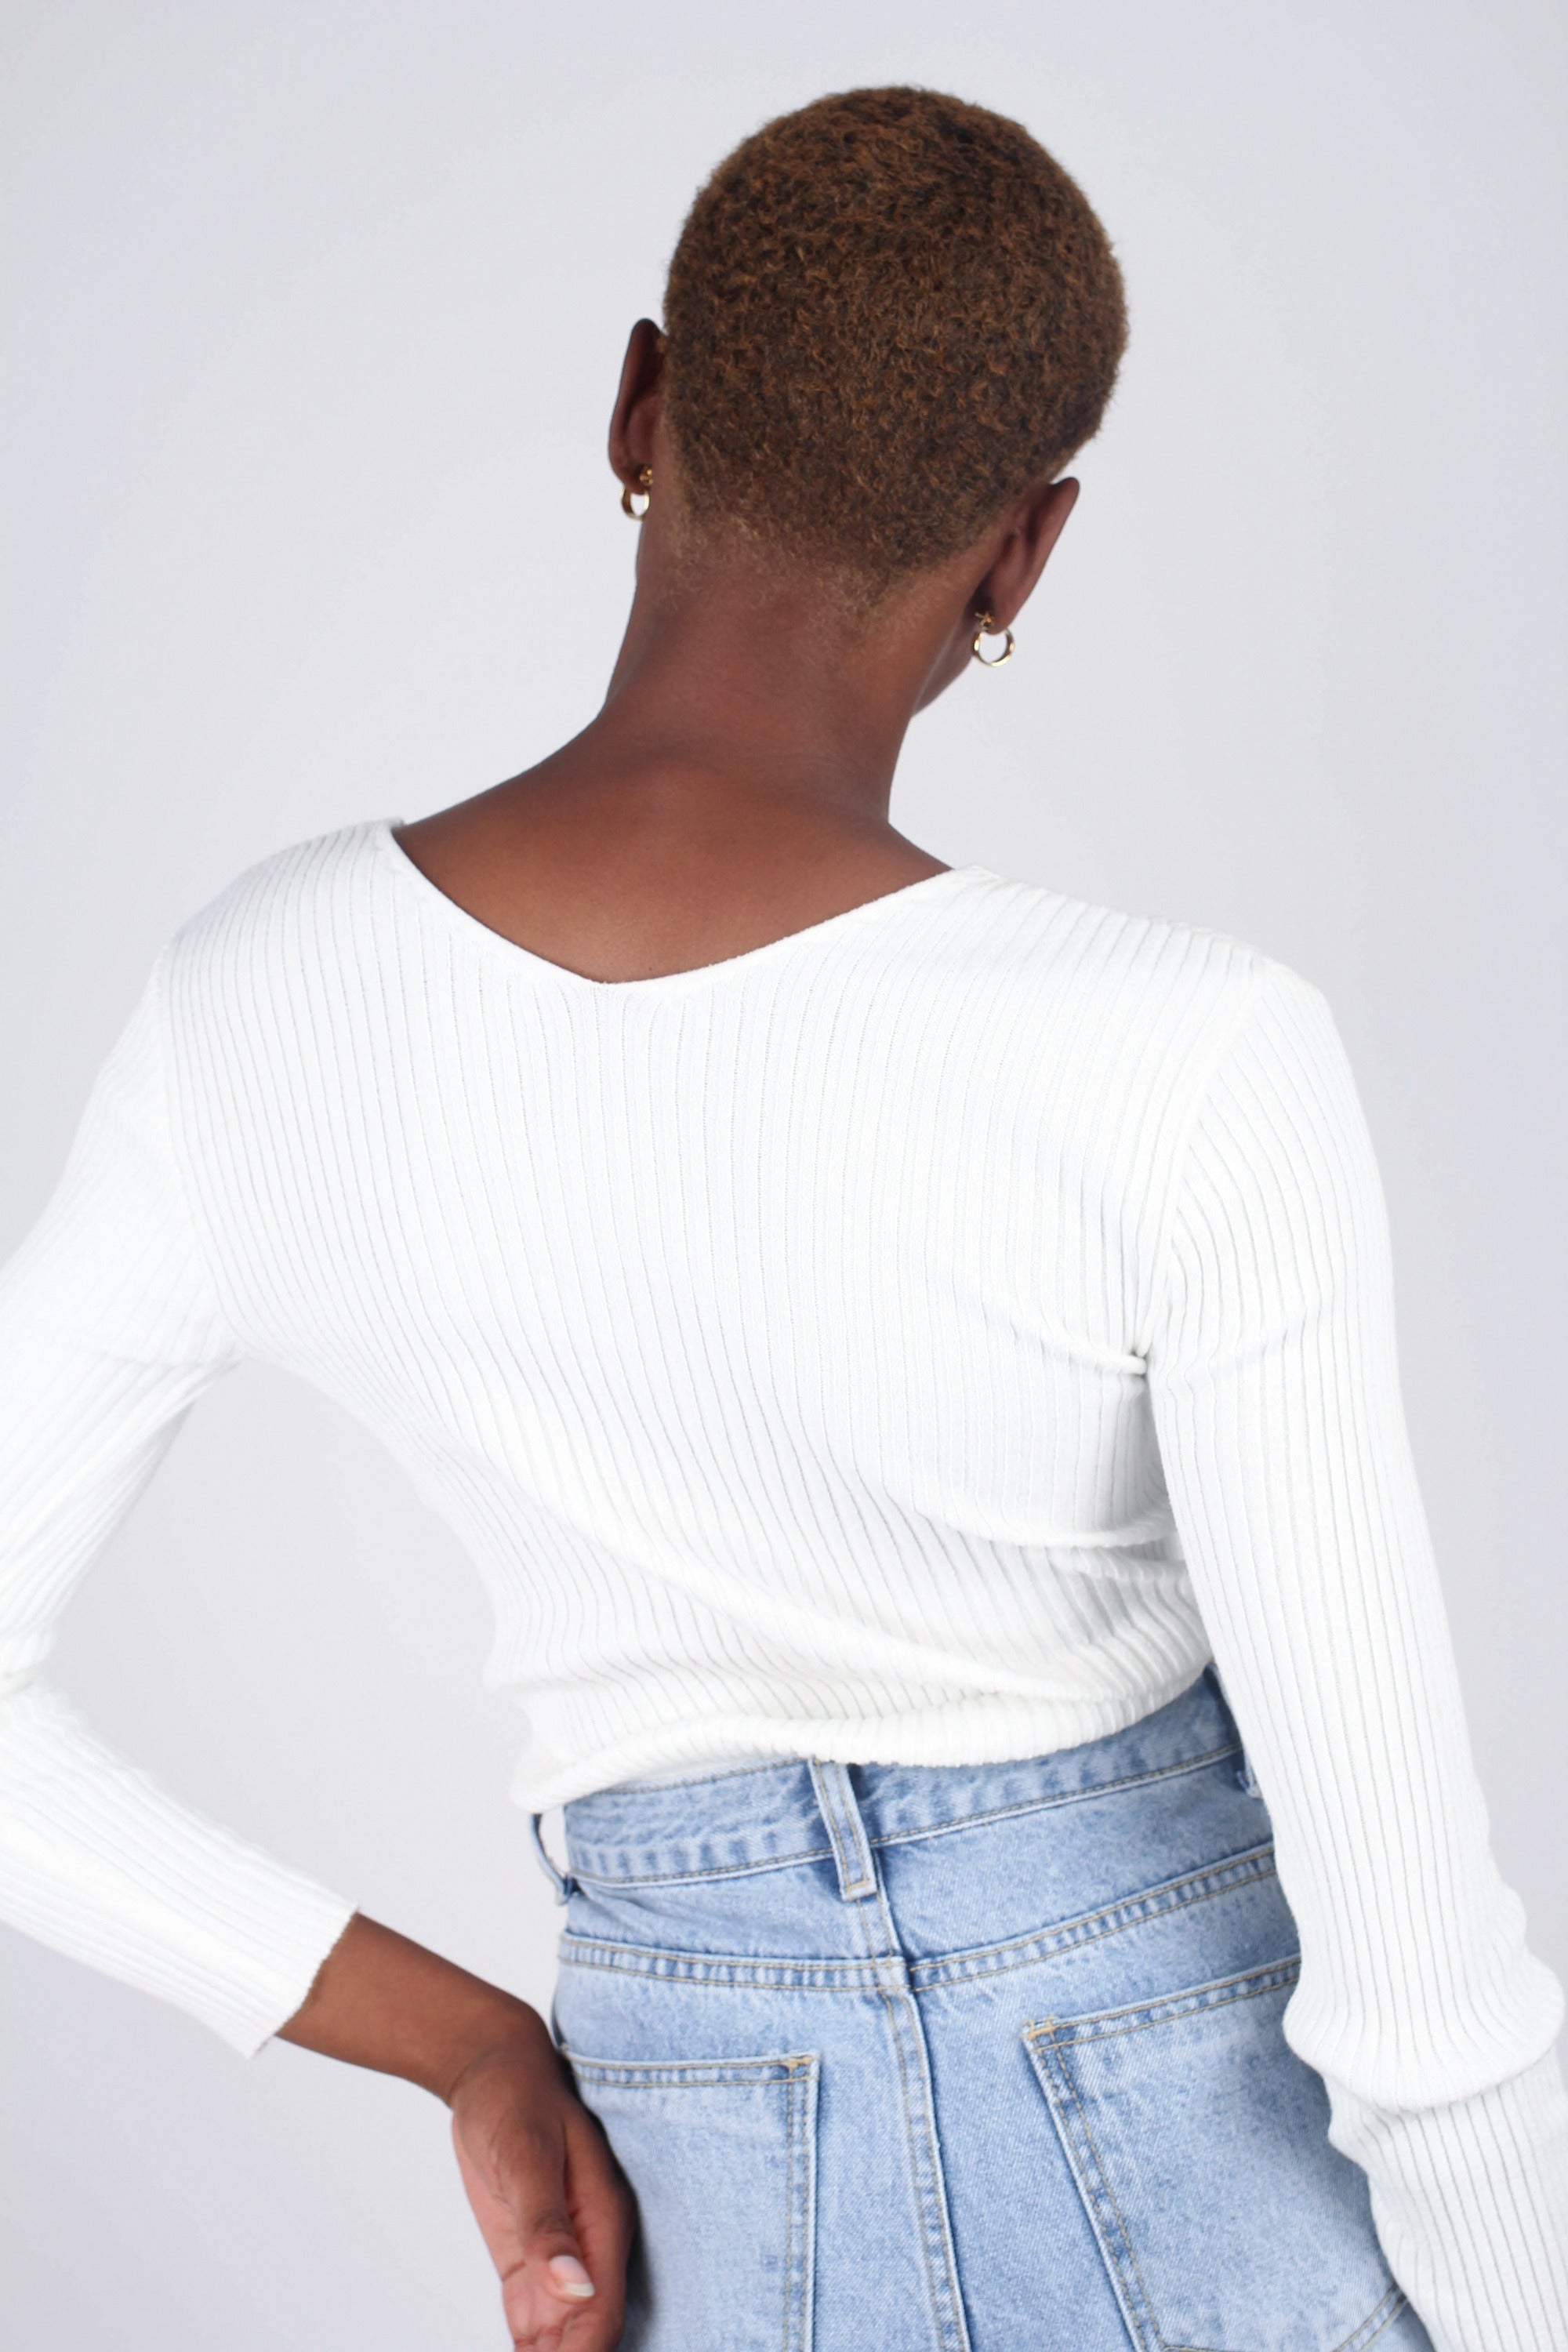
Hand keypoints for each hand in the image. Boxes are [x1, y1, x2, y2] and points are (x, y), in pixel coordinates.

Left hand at [449, 2026, 634, 2350]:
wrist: (491, 2069)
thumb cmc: (514, 2096)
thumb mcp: (526, 2154)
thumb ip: (548, 2223)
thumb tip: (576, 2289)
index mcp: (605, 2219)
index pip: (602, 2313)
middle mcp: (591, 2244)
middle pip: (589, 2332)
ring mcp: (560, 2254)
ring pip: (562, 2335)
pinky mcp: (530, 2258)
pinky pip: (534, 2321)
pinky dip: (528, 2351)